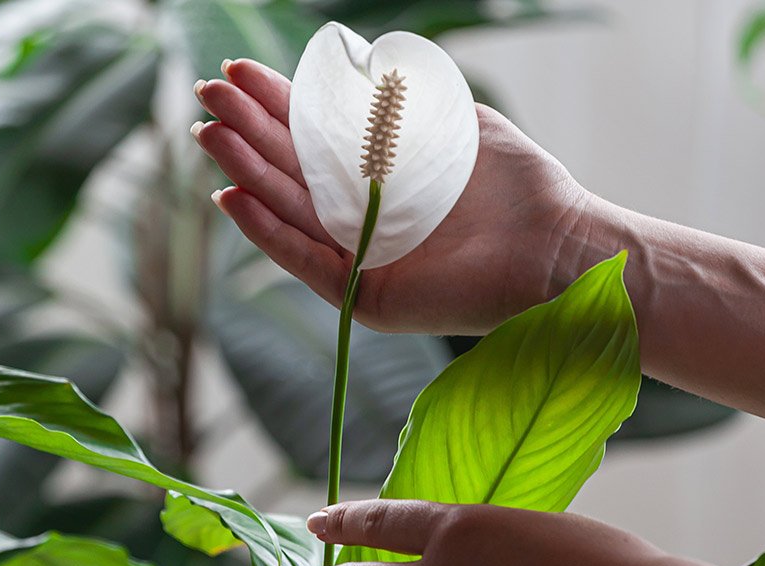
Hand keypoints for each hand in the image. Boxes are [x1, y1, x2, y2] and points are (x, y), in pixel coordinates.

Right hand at [194, 59, 591, 334]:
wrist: (558, 247)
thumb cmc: (519, 187)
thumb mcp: (458, 124)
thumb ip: (406, 103)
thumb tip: (357, 71)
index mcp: (382, 176)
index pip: (315, 137)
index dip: (275, 104)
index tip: (237, 72)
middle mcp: (365, 218)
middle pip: (290, 171)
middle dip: (246, 131)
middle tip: (206, 96)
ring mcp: (363, 259)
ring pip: (289, 212)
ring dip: (245, 174)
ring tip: (208, 138)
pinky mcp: (369, 297)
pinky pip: (307, 261)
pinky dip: (267, 233)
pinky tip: (232, 199)